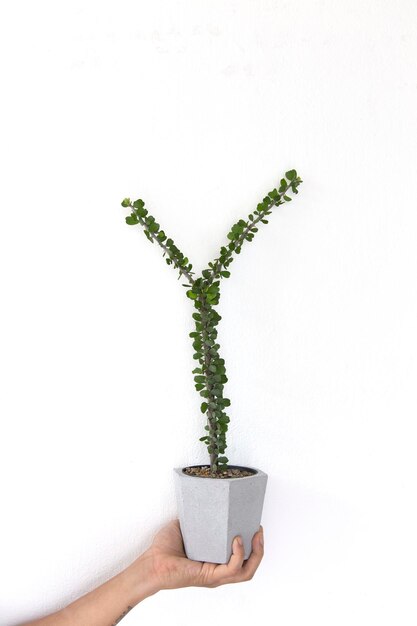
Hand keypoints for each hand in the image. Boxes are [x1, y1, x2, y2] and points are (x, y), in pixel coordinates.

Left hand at [137, 519, 263, 590]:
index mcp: (215, 560)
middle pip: (249, 567)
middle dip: (260, 550)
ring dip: (255, 553)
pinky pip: (232, 568)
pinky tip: (237, 540)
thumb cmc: (164, 548)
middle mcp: (218, 570)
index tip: (254, 525)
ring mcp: (215, 576)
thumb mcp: (187, 526)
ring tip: (255, 535)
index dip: (252, 545)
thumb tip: (207, 498)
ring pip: (246, 572)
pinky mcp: (210, 576)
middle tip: (259, 531)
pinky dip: (239, 555)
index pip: (242, 558)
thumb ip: (199, 517)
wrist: (152, 561)